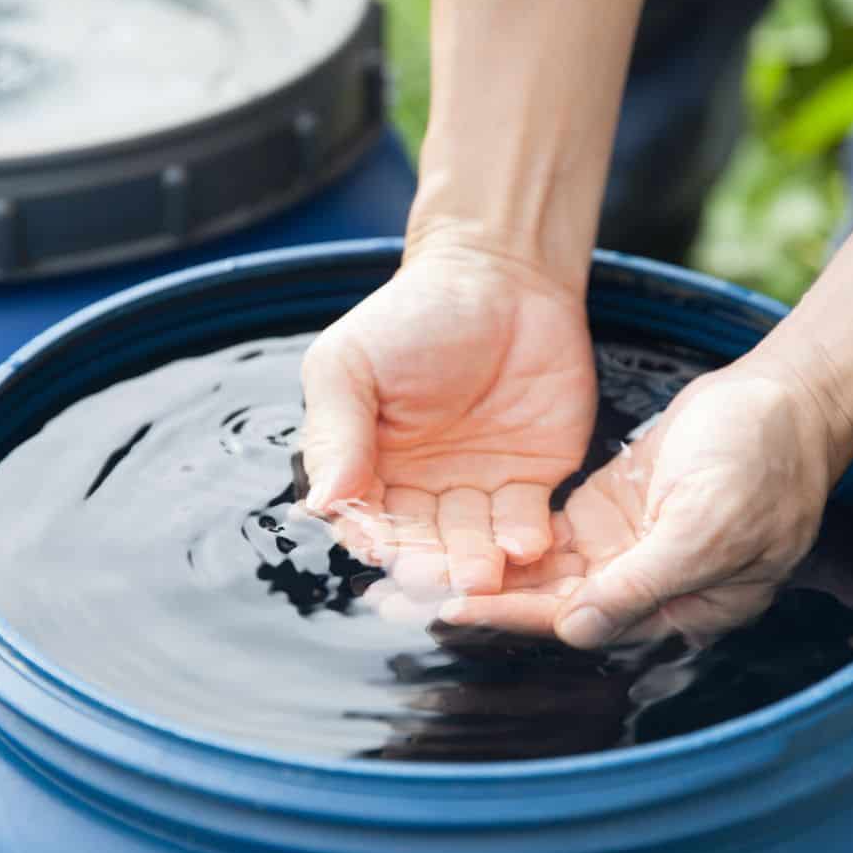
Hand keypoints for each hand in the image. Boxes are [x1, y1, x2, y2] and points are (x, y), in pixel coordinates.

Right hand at [299, 240, 596, 594]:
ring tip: (482, 573)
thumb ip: (335, 431)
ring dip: (476, 563)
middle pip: (421, 543)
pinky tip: (526, 547)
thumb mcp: (351, 363)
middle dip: (429, 564)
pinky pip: (526, 523)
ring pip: (473, 544)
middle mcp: (421, 488)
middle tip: (439, 578)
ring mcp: (478, 488)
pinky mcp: (532, 481)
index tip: (382, 550)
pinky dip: (525, 540)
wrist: (501, 274)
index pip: (366, 518)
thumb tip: (321, 502)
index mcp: (369, 466)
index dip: (373, 537)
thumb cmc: (414, 313)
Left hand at [436, 359, 845, 647]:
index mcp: (679, 608)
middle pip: (553, 605)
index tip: (451, 610)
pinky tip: (453, 534)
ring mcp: (626, 552)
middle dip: (483, 601)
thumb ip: (642, 582)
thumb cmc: (763, 460)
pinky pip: (550, 539)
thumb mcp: (708, 525)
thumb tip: (577, 630)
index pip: (583, 619)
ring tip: (416, 570)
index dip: (516, 616)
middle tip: (406, 595)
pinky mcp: (609, 516)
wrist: (786, 397)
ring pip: (545, 575)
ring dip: (485, 575)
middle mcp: (645, 591)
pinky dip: (507, 540)